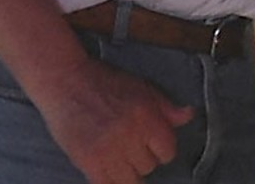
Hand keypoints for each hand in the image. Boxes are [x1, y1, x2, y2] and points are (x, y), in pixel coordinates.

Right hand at [36, 57, 194, 183]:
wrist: (66, 81)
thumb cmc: (104, 83)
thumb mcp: (141, 88)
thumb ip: (166, 107)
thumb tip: (189, 115)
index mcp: (146, 115)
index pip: (167, 151)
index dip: (160, 149)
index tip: (150, 144)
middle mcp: (130, 134)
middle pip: (149, 166)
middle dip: (141, 157)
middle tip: (128, 146)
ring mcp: (109, 149)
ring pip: (130, 180)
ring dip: (125, 171)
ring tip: (116, 156)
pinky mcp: (88, 161)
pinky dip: (109, 179)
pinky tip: (106, 167)